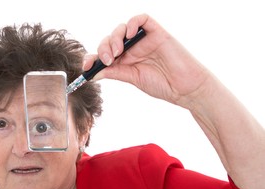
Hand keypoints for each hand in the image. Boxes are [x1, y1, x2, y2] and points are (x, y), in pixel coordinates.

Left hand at [84, 14, 212, 108]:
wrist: (184, 88)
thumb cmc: (161, 84)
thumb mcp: (132, 78)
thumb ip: (113, 72)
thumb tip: (92, 73)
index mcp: (125, 60)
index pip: (104, 53)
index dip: (92, 57)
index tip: (85, 67)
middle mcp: (132, 48)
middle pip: (110, 40)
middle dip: (103, 48)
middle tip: (106, 60)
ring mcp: (144, 39)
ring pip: (122, 28)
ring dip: (114, 38)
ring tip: (116, 53)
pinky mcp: (157, 32)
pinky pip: (142, 19)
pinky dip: (133, 23)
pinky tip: (130, 34)